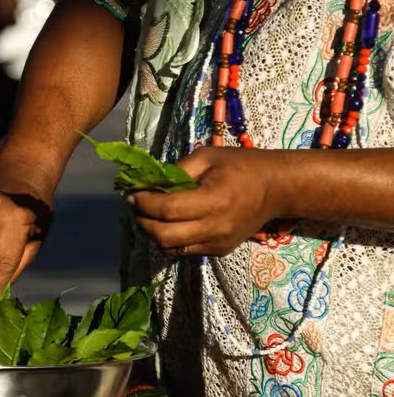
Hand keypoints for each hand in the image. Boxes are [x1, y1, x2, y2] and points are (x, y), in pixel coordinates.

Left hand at [130, 147, 289, 256]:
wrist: (277, 188)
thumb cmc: (241, 166)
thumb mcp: (208, 156)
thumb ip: (177, 170)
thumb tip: (148, 182)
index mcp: (213, 201)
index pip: (167, 210)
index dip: (143, 203)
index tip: (131, 193)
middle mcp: (215, 227)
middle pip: (164, 236)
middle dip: (142, 221)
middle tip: (135, 205)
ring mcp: (218, 243)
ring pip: (171, 248)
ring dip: (152, 233)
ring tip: (147, 214)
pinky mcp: (220, 250)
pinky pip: (184, 250)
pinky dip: (169, 239)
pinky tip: (167, 222)